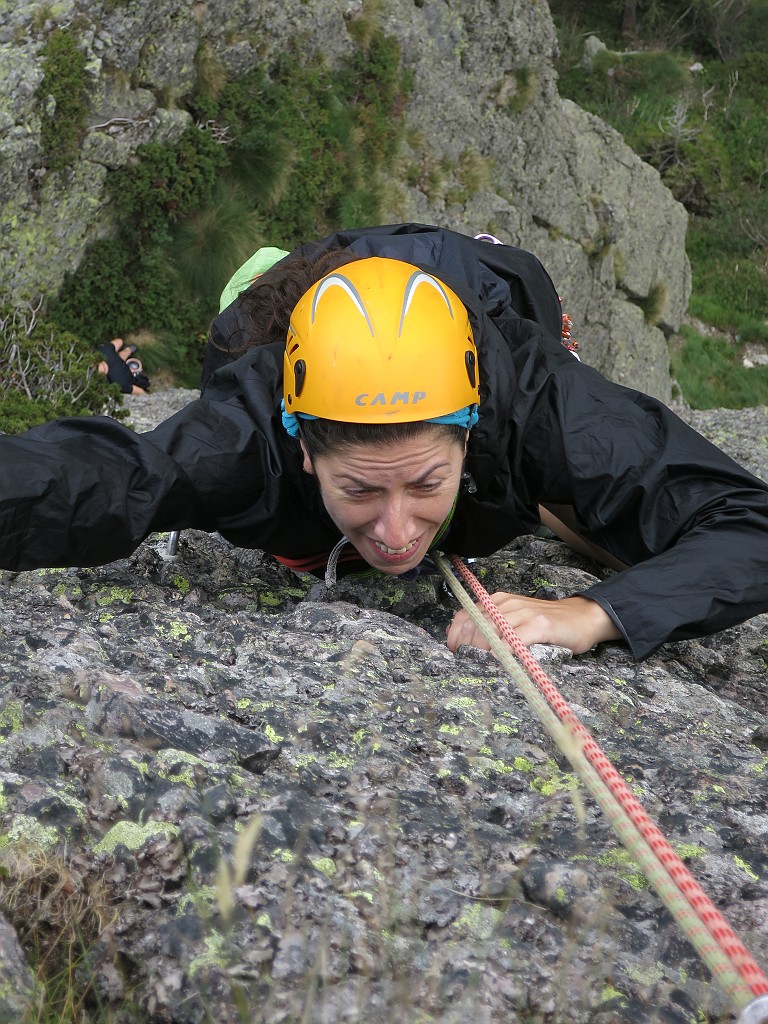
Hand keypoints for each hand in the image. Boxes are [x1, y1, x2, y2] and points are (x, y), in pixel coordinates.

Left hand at [446, 592, 620, 655]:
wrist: (582, 617)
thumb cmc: (546, 623)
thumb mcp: (514, 619)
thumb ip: (491, 625)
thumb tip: (462, 637)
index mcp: (497, 601)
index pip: (464, 615)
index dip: (454, 636)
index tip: (454, 652)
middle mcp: (507, 604)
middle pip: (473, 625)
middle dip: (465, 647)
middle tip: (468, 662)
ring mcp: (523, 613)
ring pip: (490, 632)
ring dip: (481, 651)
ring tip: (482, 665)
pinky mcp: (540, 626)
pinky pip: (514, 640)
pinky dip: (504, 653)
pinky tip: (502, 662)